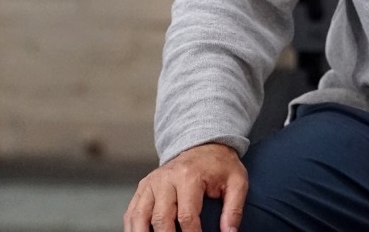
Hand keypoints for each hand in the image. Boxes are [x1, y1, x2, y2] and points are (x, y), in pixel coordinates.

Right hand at [123, 142, 247, 231]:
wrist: (204, 146)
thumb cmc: (220, 166)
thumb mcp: (237, 182)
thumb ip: (234, 209)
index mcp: (189, 176)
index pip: (187, 216)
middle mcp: (166, 178)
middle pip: (161, 219)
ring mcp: (152, 183)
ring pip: (140, 216)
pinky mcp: (144, 187)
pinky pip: (132, 212)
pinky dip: (133, 228)